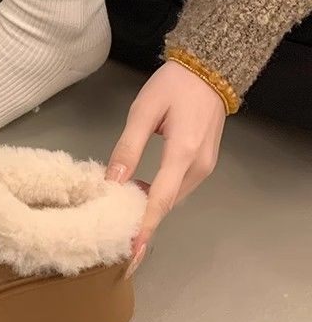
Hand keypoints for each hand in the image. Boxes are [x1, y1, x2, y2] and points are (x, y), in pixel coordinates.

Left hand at [106, 61, 226, 276]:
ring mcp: (204, 167)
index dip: (143, 226)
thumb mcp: (143, 111)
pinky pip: (177, 187)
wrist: (210, 70)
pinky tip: (137, 195)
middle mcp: (198, 167)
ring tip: (120, 222)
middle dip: (142, 225)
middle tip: (115, 242)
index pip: (160, 200)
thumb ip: (127, 147)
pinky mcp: (203, 163)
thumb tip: (112, 180)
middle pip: (166, 204)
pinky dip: (158, 196)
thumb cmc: (173, 85)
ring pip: (172, 198)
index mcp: (183, 153)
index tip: (131, 252)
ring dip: (148, 210)